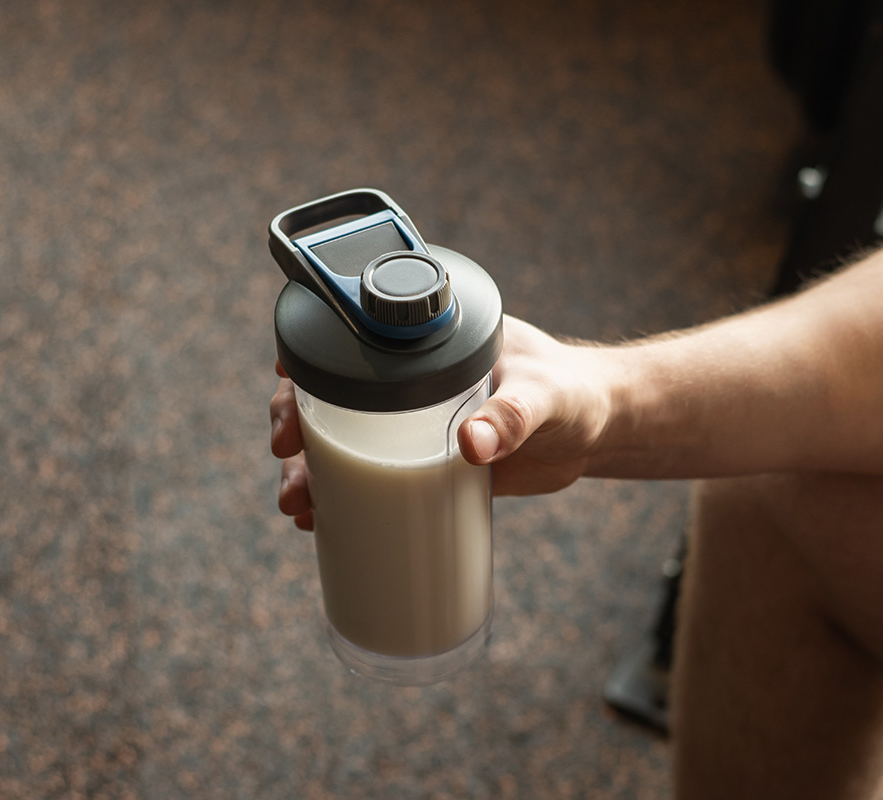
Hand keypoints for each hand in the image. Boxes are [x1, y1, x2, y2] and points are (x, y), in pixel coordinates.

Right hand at [269, 314, 614, 530]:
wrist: (597, 430)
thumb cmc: (573, 394)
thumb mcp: (545, 398)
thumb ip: (512, 416)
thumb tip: (471, 444)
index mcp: (432, 344)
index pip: (356, 337)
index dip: (309, 356)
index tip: (286, 380)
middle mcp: (411, 379)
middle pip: (332, 392)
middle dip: (295, 421)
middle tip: (285, 454)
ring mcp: (414, 423)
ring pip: (342, 440)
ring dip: (309, 469)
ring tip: (297, 506)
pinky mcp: (426, 463)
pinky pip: (370, 476)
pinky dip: (339, 496)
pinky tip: (317, 521)